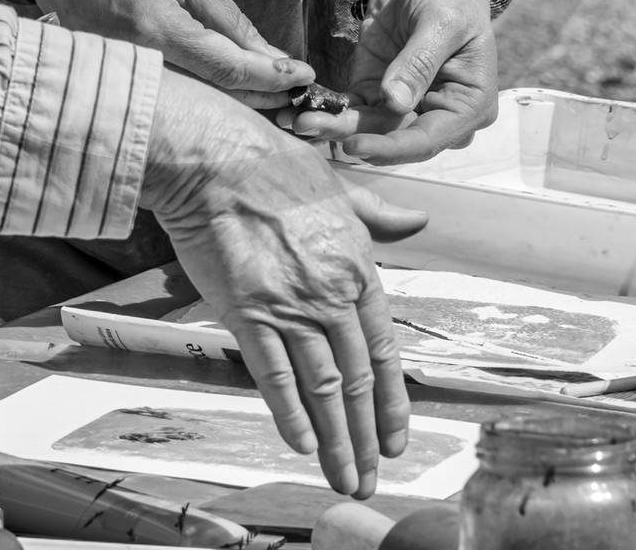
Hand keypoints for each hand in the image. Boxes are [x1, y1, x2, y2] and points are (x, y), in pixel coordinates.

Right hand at [26, 0, 312, 106]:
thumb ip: (227, 20)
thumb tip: (269, 57)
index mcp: (157, 28)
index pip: (228, 71)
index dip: (272, 79)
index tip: (306, 79)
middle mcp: (134, 62)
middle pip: (209, 98)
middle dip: (258, 100)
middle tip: (297, 98)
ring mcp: (113, 74)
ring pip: (186, 103)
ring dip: (229, 103)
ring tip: (269, 97)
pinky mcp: (103, 75)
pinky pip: (161, 95)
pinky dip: (195, 95)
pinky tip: (221, 90)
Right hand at [142, 71, 410, 497]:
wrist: (217, 158)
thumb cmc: (274, 165)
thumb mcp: (340, 186)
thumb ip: (378, 214)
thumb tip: (417, 223)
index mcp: (358, 267)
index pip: (383, 351)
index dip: (392, 401)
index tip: (396, 437)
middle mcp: (332, 295)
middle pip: (358, 380)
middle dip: (367, 436)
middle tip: (371, 477)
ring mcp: (292, 307)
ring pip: (324, 388)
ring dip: (336, 439)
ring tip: (344, 476)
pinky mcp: (249, 312)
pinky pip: (274, 375)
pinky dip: (289, 413)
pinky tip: (300, 442)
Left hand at [280, 0, 497, 164]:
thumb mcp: (441, 22)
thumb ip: (419, 62)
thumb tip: (396, 102)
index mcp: (469, 105)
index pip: (428, 139)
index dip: (391, 147)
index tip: (355, 144)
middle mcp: (438, 113)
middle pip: (394, 136)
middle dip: (352, 136)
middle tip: (310, 127)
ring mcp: (406, 102)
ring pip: (370, 126)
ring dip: (334, 125)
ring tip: (298, 120)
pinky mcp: (377, 88)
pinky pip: (354, 107)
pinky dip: (330, 110)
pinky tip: (303, 110)